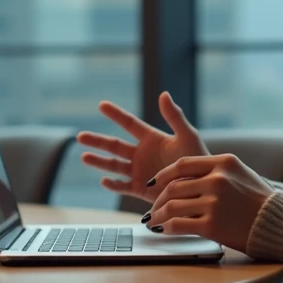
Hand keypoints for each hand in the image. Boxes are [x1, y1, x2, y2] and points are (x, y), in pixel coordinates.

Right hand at [77, 91, 208, 203]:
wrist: (202, 187)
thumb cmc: (198, 159)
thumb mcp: (187, 136)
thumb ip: (174, 117)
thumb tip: (163, 93)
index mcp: (151, 139)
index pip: (129, 123)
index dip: (116, 114)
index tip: (101, 104)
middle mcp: (142, 154)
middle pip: (114, 146)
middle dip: (97, 141)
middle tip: (81, 136)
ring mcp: (140, 172)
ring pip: (114, 166)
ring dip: (99, 162)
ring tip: (84, 157)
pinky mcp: (141, 189)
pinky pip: (123, 186)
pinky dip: (113, 185)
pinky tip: (104, 181)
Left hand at [143, 154, 274, 252]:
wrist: (278, 224)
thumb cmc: (259, 200)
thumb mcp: (240, 174)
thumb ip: (215, 171)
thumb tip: (183, 179)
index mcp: (223, 162)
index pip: (183, 165)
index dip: (163, 175)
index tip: (153, 183)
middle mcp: (217, 179)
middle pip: (173, 187)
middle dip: (158, 200)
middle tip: (152, 208)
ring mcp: (214, 202)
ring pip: (172, 206)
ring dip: (158, 215)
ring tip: (154, 221)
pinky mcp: (212, 225)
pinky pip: (179, 225)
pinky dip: (167, 228)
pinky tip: (164, 230)